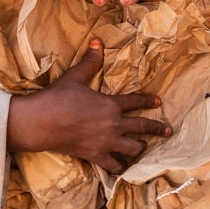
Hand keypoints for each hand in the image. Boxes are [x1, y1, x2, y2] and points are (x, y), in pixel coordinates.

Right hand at [6, 41, 170, 172]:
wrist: (41, 122)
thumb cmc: (57, 98)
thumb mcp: (75, 77)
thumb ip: (90, 62)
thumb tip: (97, 42)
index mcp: (110, 104)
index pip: (136, 101)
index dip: (149, 101)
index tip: (158, 102)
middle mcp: (113, 124)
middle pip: (143, 127)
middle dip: (158, 129)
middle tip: (168, 131)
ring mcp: (106, 142)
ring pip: (133, 149)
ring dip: (140, 148)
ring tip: (142, 147)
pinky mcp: (96, 155)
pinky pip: (114, 166)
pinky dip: (120, 167)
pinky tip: (122, 166)